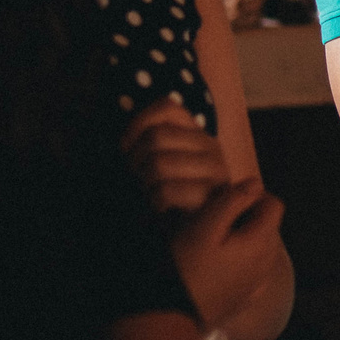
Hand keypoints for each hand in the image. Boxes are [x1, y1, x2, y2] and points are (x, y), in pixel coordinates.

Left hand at [123, 97, 231, 214]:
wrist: (200, 233)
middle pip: (155, 137)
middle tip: (139, 177)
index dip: (137, 123)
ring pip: (159, 164)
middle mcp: (210, 145)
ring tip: (151, 192)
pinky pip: (167, 190)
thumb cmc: (173, 196)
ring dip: (145, 183)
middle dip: (135, 160)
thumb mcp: (162, 163)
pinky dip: (155, 201)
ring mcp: (215, 169)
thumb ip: (150, 143)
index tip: (127, 147)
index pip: (166, 106)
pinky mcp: (213, 196)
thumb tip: (124, 141)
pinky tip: (161, 207)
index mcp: (197, 132)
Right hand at [169, 177, 286, 331]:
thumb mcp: (205, 225)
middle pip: (269, 227)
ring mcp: (257, 285)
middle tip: (214, 220)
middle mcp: (267, 264)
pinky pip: (251, 271)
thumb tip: (255, 184)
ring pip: (260, 249)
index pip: (275, 205)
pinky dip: (240, 262)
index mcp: (261, 242)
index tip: (226, 199)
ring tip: (211, 242)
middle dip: (248, 217)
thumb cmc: (185, 265)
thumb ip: (233, 201)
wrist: (171, 316)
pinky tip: (216, 266)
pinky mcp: (244, 300)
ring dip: (243, 239)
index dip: (253, 195)